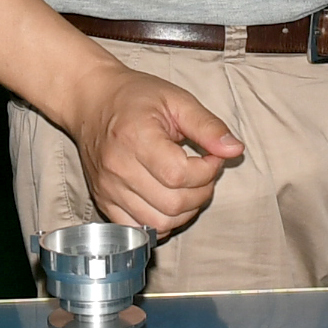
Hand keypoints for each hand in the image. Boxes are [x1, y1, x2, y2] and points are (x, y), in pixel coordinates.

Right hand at [58, 65, 245, 235]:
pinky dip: (161, 223)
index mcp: (135, 138)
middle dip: (201, 192)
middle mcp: (117, 168)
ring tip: (188, 186)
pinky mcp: (103, 201)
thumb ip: (208, 126)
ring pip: (159, 224)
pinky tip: (169, 200)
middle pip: (172, 204)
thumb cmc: (135, 97)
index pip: (180, 175)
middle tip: (204, 171)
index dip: (207, 171)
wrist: (92, 101)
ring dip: (185, 211)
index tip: (212, 157)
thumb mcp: (177, 100)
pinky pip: (138, 230)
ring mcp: (108, 188)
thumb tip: (235, 150)